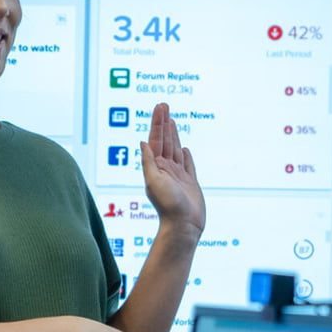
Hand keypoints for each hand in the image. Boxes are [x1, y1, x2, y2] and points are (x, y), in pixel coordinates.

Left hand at [139, 102, 204, 236]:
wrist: (183, 226)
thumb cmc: (168, 205)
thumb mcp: (153, 181)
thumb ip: (148, 162)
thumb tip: (142, 142)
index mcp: (155, 167)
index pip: (156, 139)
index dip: (157, 123)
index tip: (160, 107)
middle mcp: (165, 169)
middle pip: (164, 141)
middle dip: (164, 123)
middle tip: (164, 105)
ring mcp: (178, 176)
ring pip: (174, 149)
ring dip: (173, 134)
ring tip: (171, 120)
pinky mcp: (190, 183)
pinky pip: (187, 165)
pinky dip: (185, 156)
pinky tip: (183, 148)